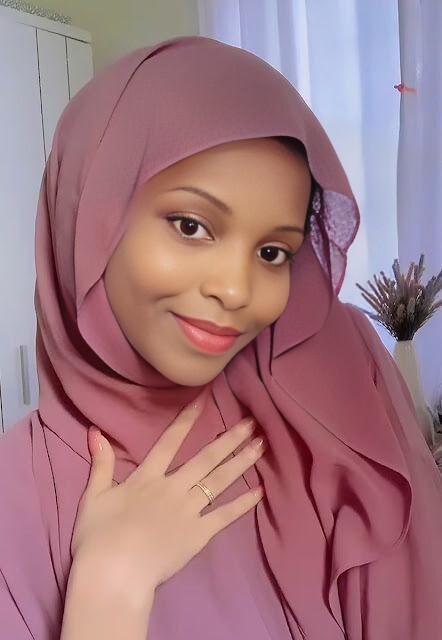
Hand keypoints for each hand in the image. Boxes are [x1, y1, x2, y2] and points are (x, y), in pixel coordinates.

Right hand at [70, 393, 265, 609]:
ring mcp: (189, 510)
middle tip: (252, 423)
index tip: (206, 399)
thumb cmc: (98, 538)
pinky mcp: (199, 535)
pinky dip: (243, 503)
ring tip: (260, 446)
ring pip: (220, 481)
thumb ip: (101, 464)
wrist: (113, 575)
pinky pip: (225, 516)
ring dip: (241, 462)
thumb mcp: (94, 496)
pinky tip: (260, 491)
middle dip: (230, 439)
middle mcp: (173, 487)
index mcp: (148, 477)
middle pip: (206, 458)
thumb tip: (96, 432)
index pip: (171, 440)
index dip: (189, 418)